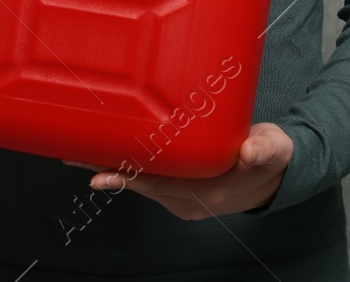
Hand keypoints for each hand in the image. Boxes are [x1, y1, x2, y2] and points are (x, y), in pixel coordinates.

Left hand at [64, 122, 292, 219]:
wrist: (276, 174)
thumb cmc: (272, 157)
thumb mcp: (274, 150)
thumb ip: (265, 150)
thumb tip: (251, 150)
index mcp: (207, 193)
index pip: (159, 185)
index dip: (128, 179)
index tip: (99, 175)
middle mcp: (189, 200)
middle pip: (141, 184)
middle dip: (107, 169)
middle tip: (72, 154)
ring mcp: (184, 197)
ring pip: (142, 181)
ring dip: (114, 167)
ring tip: (81, 151)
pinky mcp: (182, 188)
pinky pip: (150, 177)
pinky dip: (129, 166)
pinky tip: (111, 153)